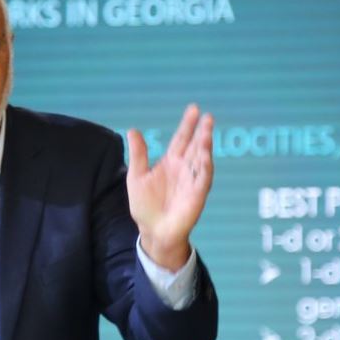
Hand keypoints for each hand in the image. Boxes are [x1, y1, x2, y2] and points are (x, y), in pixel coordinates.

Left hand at [127, 103, 214, 272]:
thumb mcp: (137, 177)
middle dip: (201, 131)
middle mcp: (184, 168)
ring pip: (201, 159)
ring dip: (205, 146)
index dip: (187, 125)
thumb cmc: (145, 205)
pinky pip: (203, 178)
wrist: (153, 231)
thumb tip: (132, 130)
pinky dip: (205, 166)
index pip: (181, 139)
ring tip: (207, 132)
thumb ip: (138, 154)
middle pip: (195, 145)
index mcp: (170, 162)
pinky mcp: (197, 194)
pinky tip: (206, 155)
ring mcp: (192, 180)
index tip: (194, 109)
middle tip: (207, 116)